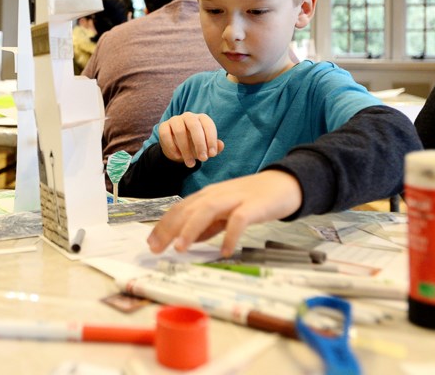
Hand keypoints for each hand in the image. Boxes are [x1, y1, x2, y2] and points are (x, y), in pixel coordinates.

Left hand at [146, 170, 302, 256]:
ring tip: (180, 248)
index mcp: (207, 196)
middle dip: (169, 228)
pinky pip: (238, 220)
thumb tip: (187, 240)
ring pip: (207, 210)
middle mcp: (216, 195)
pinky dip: (229, 235)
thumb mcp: (225, 213)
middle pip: (188, 209)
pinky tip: (223, 251)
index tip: (150, 242)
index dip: (163, 225)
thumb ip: (207, 226)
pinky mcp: (253, 206)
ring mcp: (234, 198)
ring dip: (191, 229)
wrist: (284, 184)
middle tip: (156, 248)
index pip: (179, 209)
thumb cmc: (252, 200)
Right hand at [158, 112, 225, 166]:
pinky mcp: (163, 126)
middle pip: (194, 125)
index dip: (211, 139)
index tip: (212, 154)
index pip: (208, 125)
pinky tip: (178, 156)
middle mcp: (188, 116)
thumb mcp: (206, 148)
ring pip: (179, 131)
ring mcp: (175, 120)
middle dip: (200, 143)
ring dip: (186, 149)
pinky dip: (172, 146)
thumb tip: (221, 145)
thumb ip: (214, 147)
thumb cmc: (195, 146)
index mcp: (201, 119)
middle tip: (203, 159)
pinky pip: (166, 134)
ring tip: (190, 163)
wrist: (177, 149)